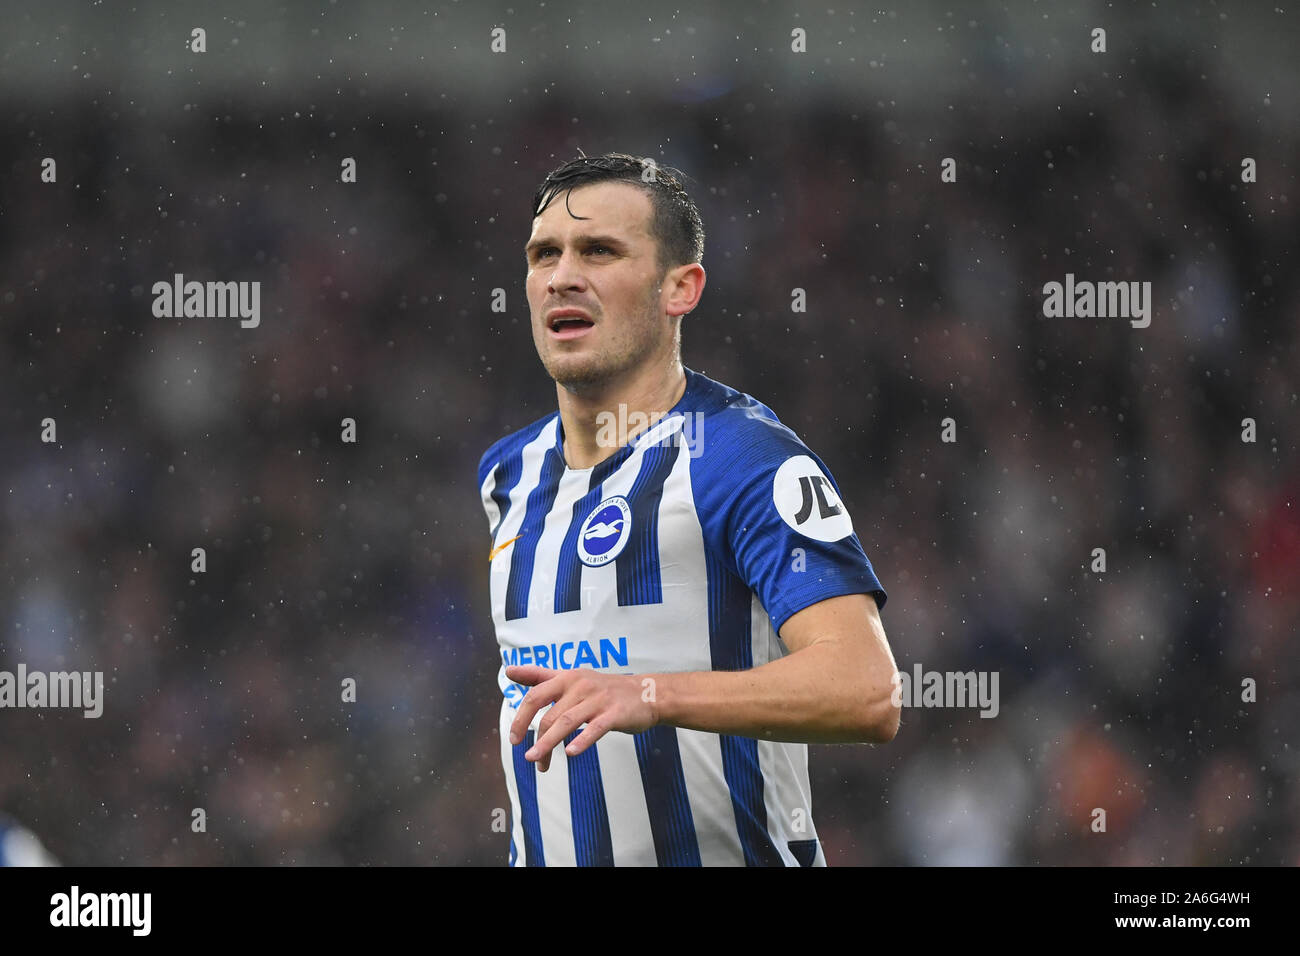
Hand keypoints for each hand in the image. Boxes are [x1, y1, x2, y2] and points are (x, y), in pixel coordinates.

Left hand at [505, 665, 658, 771]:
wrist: (645, 693)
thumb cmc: (603, 689)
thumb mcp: (571, 677)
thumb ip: (539, 676)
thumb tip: (508, 671)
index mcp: (567, 678)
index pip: (536, 695)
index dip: (521, 717)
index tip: (513, 738)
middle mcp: (580, 686)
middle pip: (550, 714)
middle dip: (536, 738)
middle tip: (528, 757)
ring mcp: (598, 699)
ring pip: (567, 723)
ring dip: (549, 744)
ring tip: (538, 762)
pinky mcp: (615, 713)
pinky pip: (595, 728)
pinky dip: (581, 740)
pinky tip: (570, 753)